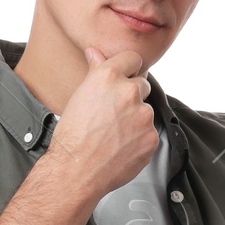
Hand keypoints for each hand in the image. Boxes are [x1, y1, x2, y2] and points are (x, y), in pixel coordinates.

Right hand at [43, 46, 158, 200]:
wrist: (76, 170)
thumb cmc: (73, 136)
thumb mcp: (80, 95)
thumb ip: (95, 70)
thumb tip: (96, 53)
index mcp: (109, 77)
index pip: (133, 58)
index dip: (129, 68)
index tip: (127, 75)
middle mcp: (129, 92)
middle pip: (142, 84)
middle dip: (132, 95)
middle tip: (114, 112)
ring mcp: (143, 115)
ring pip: (145, 111)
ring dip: (135, 119)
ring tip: (115, 133)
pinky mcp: (151, 137)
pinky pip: (149, 132)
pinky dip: (139, 138)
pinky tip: (122, 145)